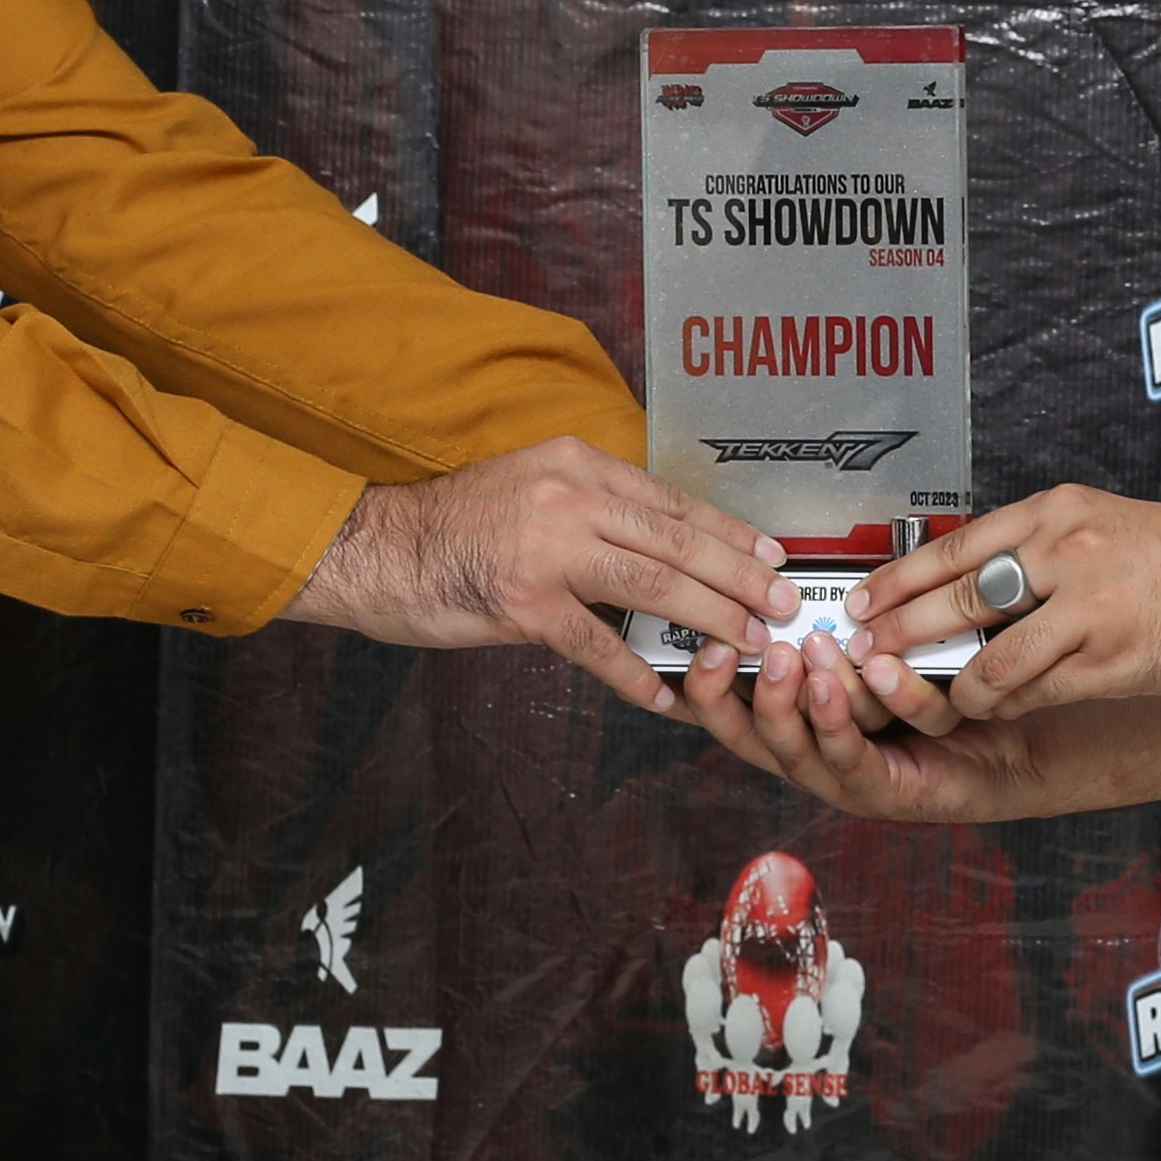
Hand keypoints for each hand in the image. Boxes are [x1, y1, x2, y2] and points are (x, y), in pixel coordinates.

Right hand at [288, 438, 793, 708]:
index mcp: (577, 464)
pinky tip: (665, 697)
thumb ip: (592, 510)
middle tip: (782, 607)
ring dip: (708, 619)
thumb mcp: (530, 488)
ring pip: (652, 585)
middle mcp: (569, 496)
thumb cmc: (455, 526)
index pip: (673, 502)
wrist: (378, 549)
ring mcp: (547, 549)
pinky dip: (634, 673)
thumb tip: (662, 546)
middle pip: (677, 541)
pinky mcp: (524, 602)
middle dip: (739, 577)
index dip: (730, 534)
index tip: (771, 557)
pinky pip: (596, 645)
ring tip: (747, 644)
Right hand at [676, 623, 1091, 823]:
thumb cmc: (956, 686)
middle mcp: (819, 754)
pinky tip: (868, 677)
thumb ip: (847, 624)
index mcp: (807, 718)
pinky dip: (858, 718)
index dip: (703, 687)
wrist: (1029, 737)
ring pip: (802, 750)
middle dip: (731, 695)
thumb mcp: (887, 646)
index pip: (737, 707)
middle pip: (752, 736)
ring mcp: (851, 780)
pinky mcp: (892, 794)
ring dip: (795, 702)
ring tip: (796, 656)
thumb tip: (810, 572)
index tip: (691, 646)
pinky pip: (863, 758)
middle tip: (729, 649)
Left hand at [848, 486, 1160, 720]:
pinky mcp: (1114, 659)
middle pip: (956, 599)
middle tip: (867, 654)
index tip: (860, 600)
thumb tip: (969, 579)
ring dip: (955, 686)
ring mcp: (1091, 605)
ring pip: (990, 658)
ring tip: (941, 696)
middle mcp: (1069, 550)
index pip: (953, 546)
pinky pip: (1036, 691)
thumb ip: (1042, 546)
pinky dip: (1008, 704)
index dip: (897, 579)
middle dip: (900, 634)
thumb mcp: (1106, 525)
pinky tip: (999, 707)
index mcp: (1059, 510)